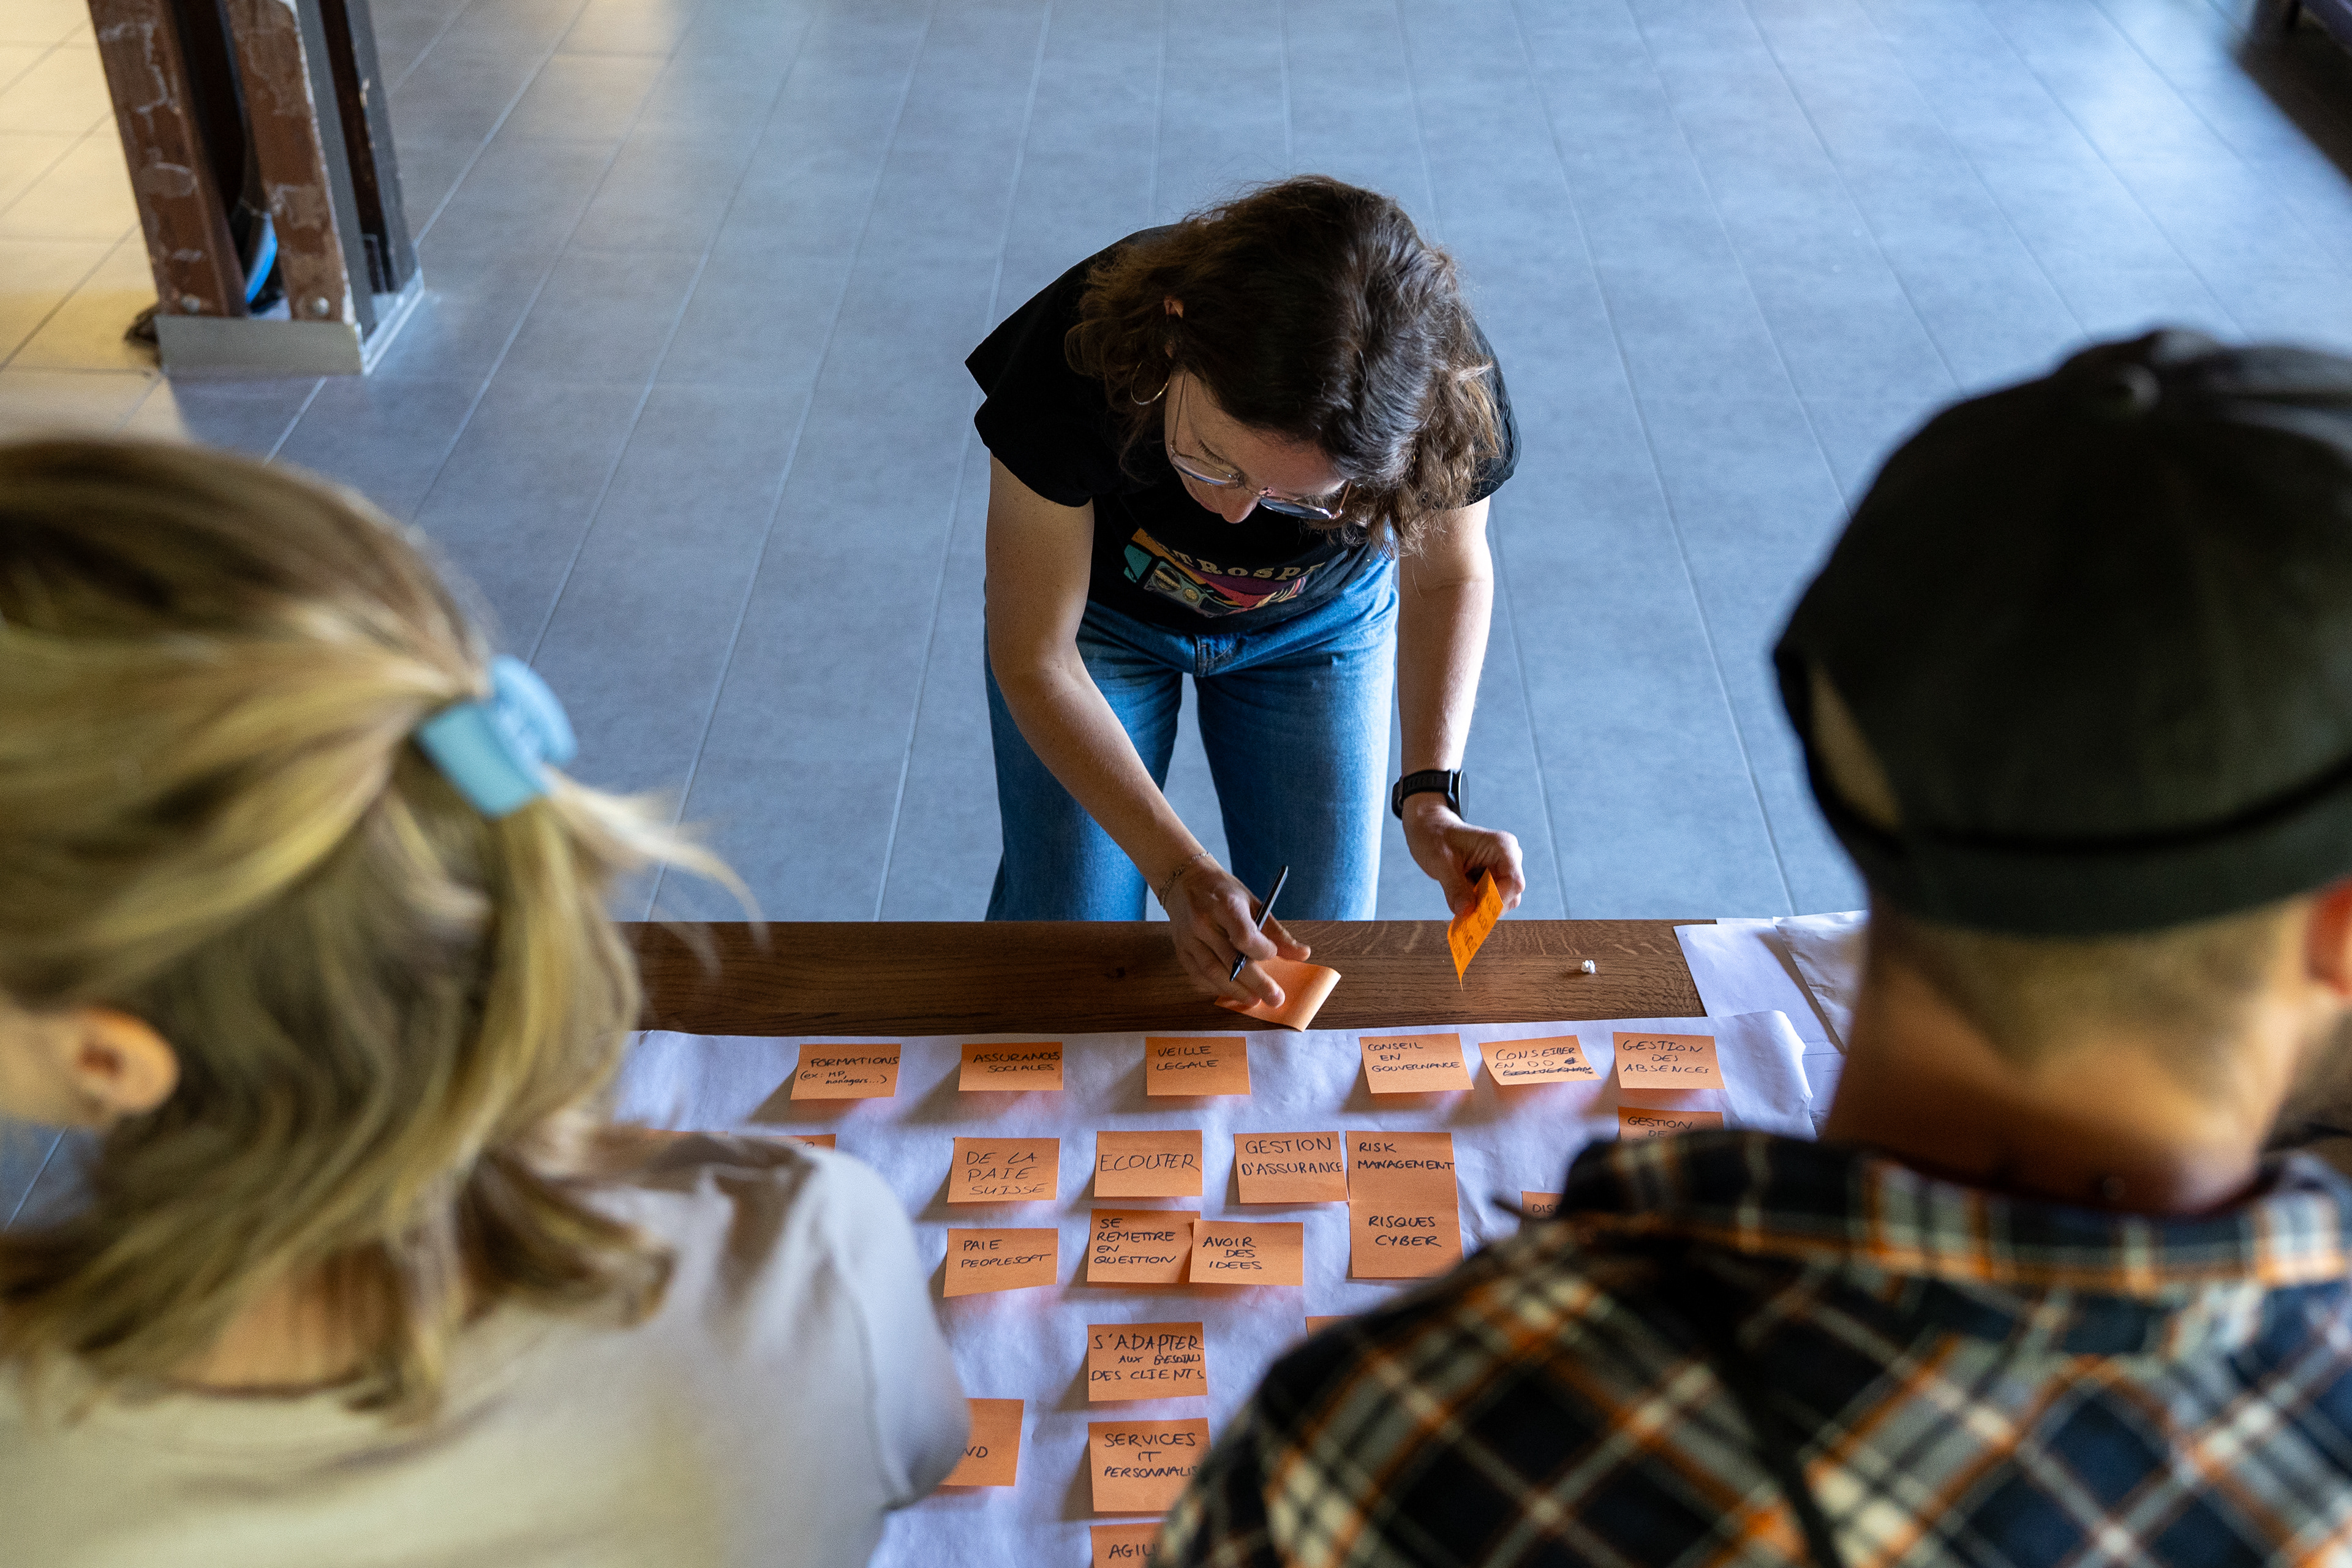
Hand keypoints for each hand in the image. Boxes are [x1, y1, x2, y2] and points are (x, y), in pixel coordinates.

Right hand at [1160, 857, 1311, 1006]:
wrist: (1185, 881)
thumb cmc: (1224, 892)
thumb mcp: (1253, 902)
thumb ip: (1276, 931)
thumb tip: (1302, 954)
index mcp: (1224, 905)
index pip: (1244, 935)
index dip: (1261, 950)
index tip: (1273, 955)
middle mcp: (1203, 922)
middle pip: (1230, 960)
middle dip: (1256, 982)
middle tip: (1275, 998)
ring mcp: (1188, 938)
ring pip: (1213, 972)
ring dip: (1236, 990)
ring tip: (1255, 1000)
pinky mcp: (1181, 950)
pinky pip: (1199, 975)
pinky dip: (1216, 987)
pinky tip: (1232, 992)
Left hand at [1402, 796, 1524, 916]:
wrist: (1429, 829)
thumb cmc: (1435, 837)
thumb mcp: (1441, 862)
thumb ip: (1455, 887)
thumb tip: (1466, 911)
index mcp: (1502, 847)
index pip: (1514, 884)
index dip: (1496, 901)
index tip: (1473, 909)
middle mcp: (1508, 858)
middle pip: (1510, 896)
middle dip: (1486, 906)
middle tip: (1461, 906)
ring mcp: (1502, 869)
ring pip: (1501, 901)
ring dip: (1479, 905)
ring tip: (1458, 892)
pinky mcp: (1493, 878)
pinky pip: (1491, 900)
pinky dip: (1476, 904)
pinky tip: (1460, 893)